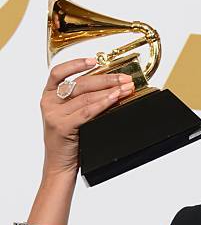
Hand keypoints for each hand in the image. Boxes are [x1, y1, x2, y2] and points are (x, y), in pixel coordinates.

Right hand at [40, 57, 134, 175]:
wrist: (60, 164)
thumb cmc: (70, 139)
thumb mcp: (72, 114)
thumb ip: (84, 99)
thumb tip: (112, 86)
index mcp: (48, 96)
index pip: (58, 73)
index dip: (76, 64)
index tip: (94, 60)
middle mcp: (49, 103)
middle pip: (80, 84)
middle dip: (107, 80)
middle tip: (125, 78)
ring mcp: (54, 115)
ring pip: (86, 97)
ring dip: (111, 91)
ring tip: (126, 88)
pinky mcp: (62, 126)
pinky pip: (87, 111)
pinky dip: (104, 103)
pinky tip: (115, 98)